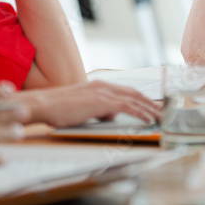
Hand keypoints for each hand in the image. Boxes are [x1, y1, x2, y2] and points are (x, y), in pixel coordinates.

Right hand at [12, 80, 160, 128]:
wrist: (43, 104)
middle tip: (161, 111)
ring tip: (160, 117)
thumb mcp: (81, 107)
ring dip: (149, 108)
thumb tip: (109, 116)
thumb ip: (97, 109)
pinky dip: (140, 112)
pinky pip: (127, 107)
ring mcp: (103, 93)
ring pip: (134, 99)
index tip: (151, 105)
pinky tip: (147, 119)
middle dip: (150, 102)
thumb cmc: (57, 108)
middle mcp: (103, 86)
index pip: (126, 90)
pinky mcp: (101, 102)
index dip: (141, 98)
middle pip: (134, 93)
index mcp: (98, 85)